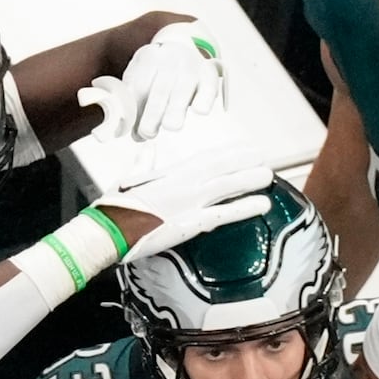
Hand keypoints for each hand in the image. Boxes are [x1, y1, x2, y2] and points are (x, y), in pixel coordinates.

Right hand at [93, 147, 272, 262]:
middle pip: (221, 168)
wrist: (108, 230)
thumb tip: (147, 150)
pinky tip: (262, 204)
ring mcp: (189, 202)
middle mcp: (184, 184)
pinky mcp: (191, 223)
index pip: (205, 158)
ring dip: (250, 180)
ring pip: (227, 186)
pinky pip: (224, 214)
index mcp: (170, 173)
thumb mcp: (129, 179)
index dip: (228, 152)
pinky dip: (244, 208)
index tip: (244, 147)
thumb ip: (143, 165)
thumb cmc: (114, 207)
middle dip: (244, 161)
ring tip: (270, 176)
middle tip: (264, 157)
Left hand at [116, 20, 223, 139]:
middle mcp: (170, 58)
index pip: (139, 86)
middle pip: (160, 89)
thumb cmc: (158, 72)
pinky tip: (199, 110)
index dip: (136, 112)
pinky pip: (209, 85)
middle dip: (153, 115)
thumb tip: (137, 136)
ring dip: (175, 111)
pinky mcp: (209, 72)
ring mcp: (191, 64)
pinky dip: (205, 98)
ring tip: (170, 126)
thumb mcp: (140, 77)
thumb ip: (135, 103)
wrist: (182, 48)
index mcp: (148, 58)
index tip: (135, 132)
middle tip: (148, 133)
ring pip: (183, 89)